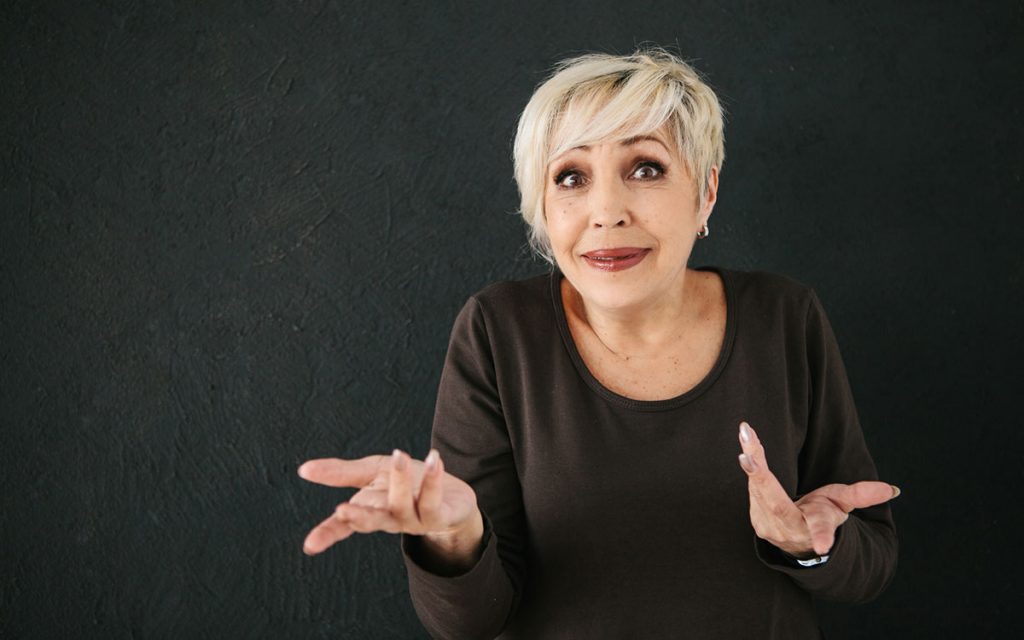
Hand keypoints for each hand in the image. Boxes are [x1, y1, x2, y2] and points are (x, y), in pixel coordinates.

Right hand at [298, 449, 481, 560]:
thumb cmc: (405, 483)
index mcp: (370, 510)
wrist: (452, 498)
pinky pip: (433, 500)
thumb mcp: (371, 473)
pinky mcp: (440, 516)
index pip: (344, 525)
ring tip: (398, 455)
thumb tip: (303, 469)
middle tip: (342, 510)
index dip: (327, 534)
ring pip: (402, 505)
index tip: (310, 545)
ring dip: (400, 480)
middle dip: (358, 517)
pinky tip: (435, 459)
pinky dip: (433, 479)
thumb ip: (340, 473)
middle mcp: (390, 519)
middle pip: (371, 521)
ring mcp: (414, 520)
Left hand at [737, 421, 898, 557]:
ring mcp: (769, 526)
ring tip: (746, 433)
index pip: (822, 531)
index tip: (824, 547)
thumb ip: (862, 495)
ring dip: (751, 461)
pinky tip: (746, 446)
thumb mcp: (842, 505)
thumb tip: (892, 490)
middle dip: (760, 476)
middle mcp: (790, 530)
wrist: (799, 539)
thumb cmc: (822, 517)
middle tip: (748, 452)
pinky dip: (749, 465)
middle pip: (774, 502)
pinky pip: (752, 488)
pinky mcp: (755, 518)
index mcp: (816, 526)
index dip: (824, 537)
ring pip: (758, 490)